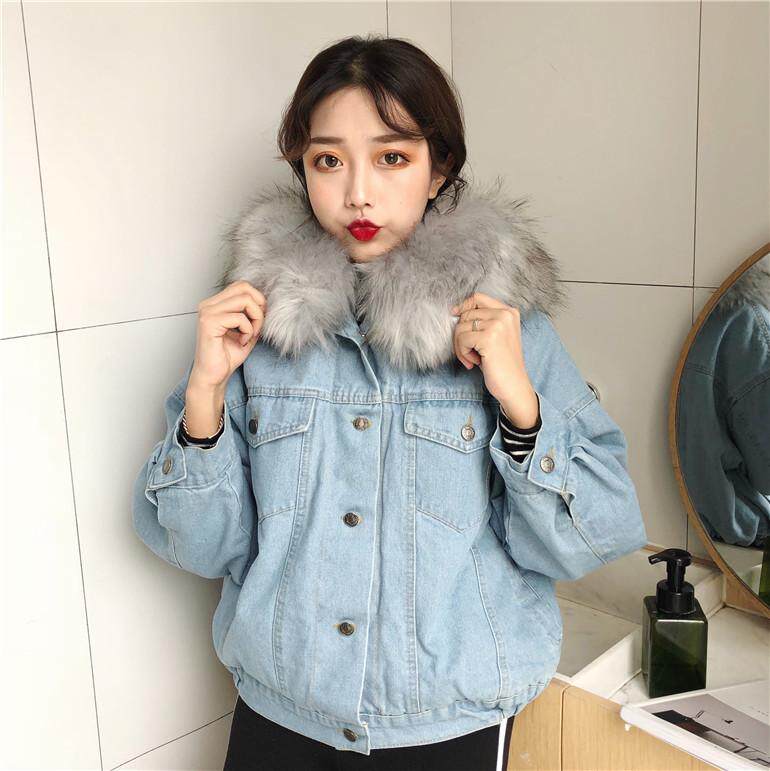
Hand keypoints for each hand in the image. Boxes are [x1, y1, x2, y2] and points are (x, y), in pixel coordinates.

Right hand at [188, 280, 266, 392]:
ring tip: (251, 335)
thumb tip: (267, 303)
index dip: (257, 300)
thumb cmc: (227, 356)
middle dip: (259, 308)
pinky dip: (248, 330)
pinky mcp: (209, 323)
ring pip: (244, 299)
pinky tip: (242, 342)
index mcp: (215, 304)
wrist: (213, 376)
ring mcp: (207, 312)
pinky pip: (240, 317)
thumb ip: (254, 315)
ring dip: (256, 319)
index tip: (259, 320)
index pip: (241, 285)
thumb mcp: (247, 331)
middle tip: (257, 327)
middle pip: (244, 288)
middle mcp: (208, 304)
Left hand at [450, 291, 539, 428]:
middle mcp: (505, 315)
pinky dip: (462, 353)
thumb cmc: (501, 364)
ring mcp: (498, 325)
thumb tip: (455, 311)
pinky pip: (462, 340)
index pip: (478, 297)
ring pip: (461, 327)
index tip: (454, 314)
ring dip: (460, 347)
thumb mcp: (495, 336)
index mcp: (509, 312)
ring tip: (472, 359)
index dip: (463, 305)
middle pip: (466, 314)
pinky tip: (474, 363)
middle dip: (460, 335)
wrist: (514, 386)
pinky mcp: (489, 338)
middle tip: (468, 353)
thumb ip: (483, 321)